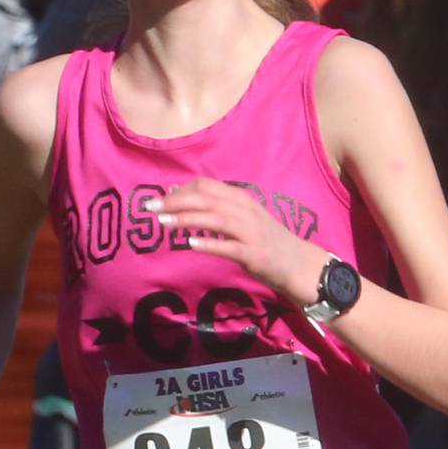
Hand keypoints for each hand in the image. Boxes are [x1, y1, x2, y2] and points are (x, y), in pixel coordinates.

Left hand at [146, 178, 324, 302]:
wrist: (297, 262)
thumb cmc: (264, 239)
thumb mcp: (241, 216)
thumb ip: (213, 205)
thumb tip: (175, 191)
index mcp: (240, 198)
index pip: (205, 186)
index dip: (180, 190)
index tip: (159, 198)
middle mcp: (245, 210)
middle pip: (205, 199)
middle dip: (175, 202)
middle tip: (150, 208)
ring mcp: (250, 231)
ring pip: (213, 219)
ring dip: (186, 219)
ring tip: (163, 222)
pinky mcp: (253, 253)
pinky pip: (228, 246)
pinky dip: (209, 244)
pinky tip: (190, 244)